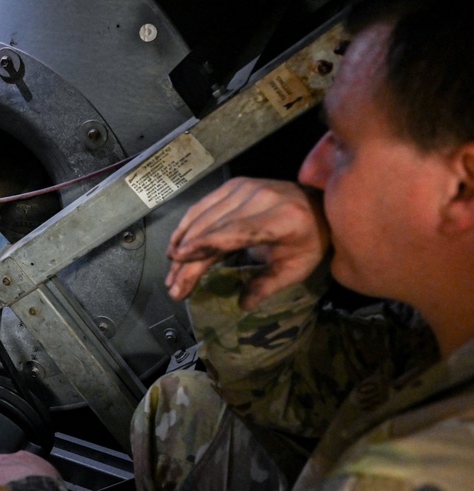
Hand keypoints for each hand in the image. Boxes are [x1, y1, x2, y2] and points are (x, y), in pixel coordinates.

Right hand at [165, 177, 329, 309]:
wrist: (317, 204)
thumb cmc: (309, 239)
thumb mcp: (296, 268)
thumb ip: (268, 285)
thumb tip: (242, 305)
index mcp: (282, 218)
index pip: (235, 232)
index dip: (205, 245)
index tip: (180, 259)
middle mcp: (260, 197)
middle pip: (213, 229)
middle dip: (188, 259)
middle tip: (174, 286)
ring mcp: (244, 187)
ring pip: (203, 218)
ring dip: (182, 245)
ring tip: (172, 273)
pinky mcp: (234, 184)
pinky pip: (202, 205)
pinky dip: (186, 226)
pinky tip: (177, 245)